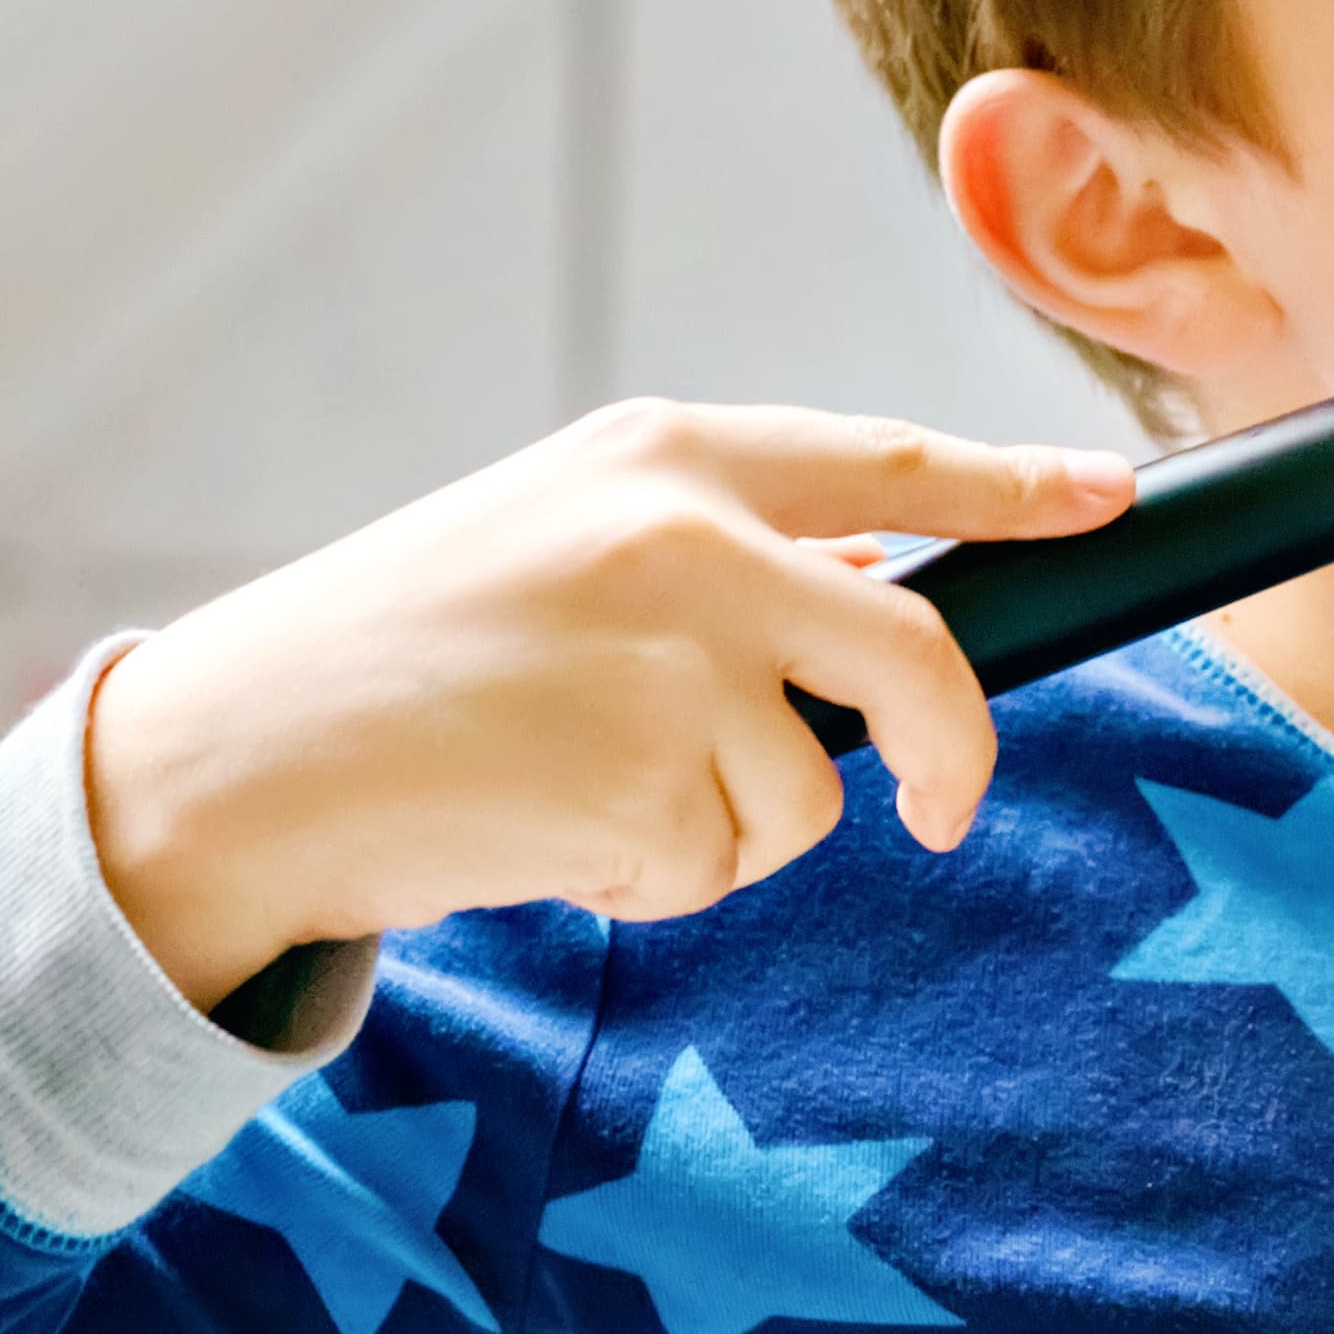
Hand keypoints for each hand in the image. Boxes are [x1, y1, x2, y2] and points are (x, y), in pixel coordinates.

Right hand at [87, 403, 1133, 1010]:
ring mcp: (667, 662)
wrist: (227, 762)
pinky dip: (653, 878)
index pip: (889, 464)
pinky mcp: (637, 783)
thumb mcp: (561, 544)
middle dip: (952, 743)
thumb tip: (886, 594)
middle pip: (917, 651)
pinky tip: (541, 831)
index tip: (1107, 497)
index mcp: (663, 456)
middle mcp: (682, 540)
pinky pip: (718, 865)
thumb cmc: (400, 657)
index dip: (1017, 485)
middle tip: (947, 803)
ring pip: (809, 791)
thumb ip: (722, 556)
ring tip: (574, 786)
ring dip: (721, 826)